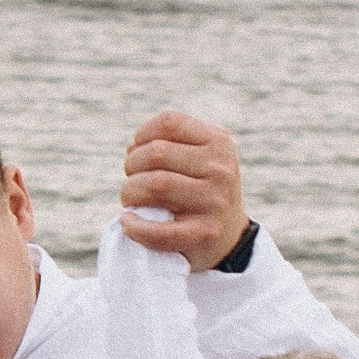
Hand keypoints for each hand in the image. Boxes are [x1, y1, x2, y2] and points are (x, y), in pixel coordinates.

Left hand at [121, 111, 247, 264]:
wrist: (229, 235)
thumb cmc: (199, 190)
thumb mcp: (198, 158)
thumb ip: (168, 144)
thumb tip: (132, 149)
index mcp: (219, 143)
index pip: (169, 123)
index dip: (143, 135)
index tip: (137, 151)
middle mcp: (221, 169)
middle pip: (157, 153)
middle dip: (132, 165)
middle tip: (132, 180)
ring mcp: (215, 202)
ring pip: (156, 184)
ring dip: (130, 191)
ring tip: (130, 199)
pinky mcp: (206, 233)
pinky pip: (160, 230)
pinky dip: (135, 227)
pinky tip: (128, 223)